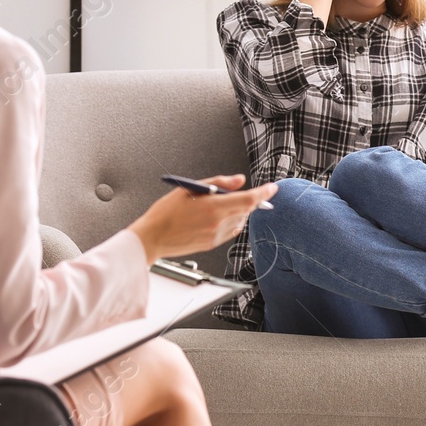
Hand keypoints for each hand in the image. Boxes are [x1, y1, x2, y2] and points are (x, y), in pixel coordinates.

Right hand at [129, 174, 276, 263]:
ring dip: (237, 212)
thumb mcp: (190, 188)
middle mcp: (217, 223)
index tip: (272, 188)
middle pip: (246, 210)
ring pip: (239, 221)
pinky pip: (230, 232)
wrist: (152, 237)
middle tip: (236, 194)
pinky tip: (217, 218)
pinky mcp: (211, 245)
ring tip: (218, 206)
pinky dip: (230, 223)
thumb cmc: (166, 212)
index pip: (248, 199)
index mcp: (213, 207)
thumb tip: (239, 180)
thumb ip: (219, 182)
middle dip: (247, 201)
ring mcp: (215, 236)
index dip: (263, 193)